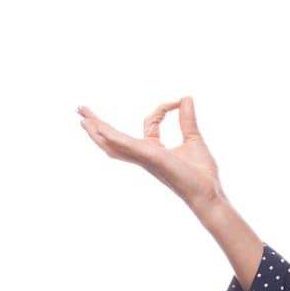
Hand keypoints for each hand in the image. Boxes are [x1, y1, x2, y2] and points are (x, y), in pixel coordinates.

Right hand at [77, 96, 223, 209]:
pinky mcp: (150, 157)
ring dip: (97, 130)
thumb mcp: (193, 138)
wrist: (208, 193)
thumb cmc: (201, 173)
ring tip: (81, 118)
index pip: (149, 121)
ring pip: (113, 143)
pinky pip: (127, 145)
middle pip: (114, 138)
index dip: (163, 108)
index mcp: (154, 150)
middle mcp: (144, 154)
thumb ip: (187, 119)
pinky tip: (100, 129)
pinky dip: (113, 137)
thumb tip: (186, 98)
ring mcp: (144, 157)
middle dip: (97, 124)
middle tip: (80, 111)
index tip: (179, 101)